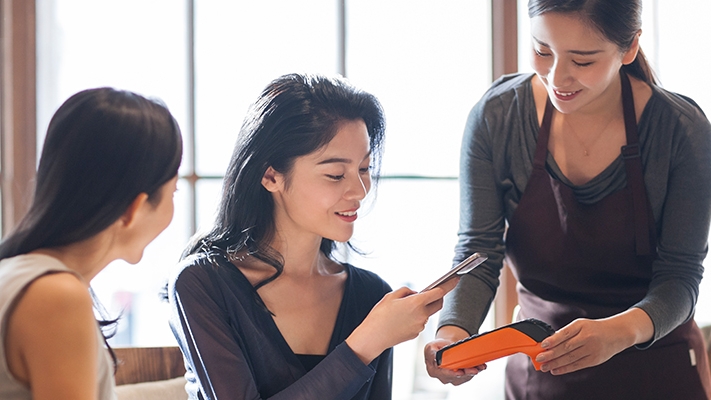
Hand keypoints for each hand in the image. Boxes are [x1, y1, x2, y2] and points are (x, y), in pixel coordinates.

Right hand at [346, 278, 458, 363]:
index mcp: (417, 303)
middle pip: (438, 303)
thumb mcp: (391, 296)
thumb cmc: (380, 315)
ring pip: (427, 313)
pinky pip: (419, 322)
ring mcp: (420, 326)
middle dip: (438, 297)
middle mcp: (422, 315)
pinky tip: (401, 318)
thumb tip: (415, 294)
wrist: (373, 337)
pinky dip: (415, 318)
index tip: (455, 279)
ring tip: (403, 309)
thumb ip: (406, 291)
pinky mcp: (416, 334)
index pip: (439, 292)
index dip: (449, 285)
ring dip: (422, 308)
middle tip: (431, 292)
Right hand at [424, 326, 485, 384]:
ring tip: (480, 366)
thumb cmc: (436, 347)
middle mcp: (443, 377)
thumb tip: (435, 359)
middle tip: (474, 370)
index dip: (452, 374)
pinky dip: (476, 370)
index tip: (460, 372)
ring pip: (465, 377)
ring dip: (473, 371)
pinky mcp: (461, 377)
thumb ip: (431, 354)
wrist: (444, 347)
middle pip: (456, 377)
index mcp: (434, 371)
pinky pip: (469, 375)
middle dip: (466, 373)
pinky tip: (480, 366)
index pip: (443, 374)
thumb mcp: (430, 347)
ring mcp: (452, 378)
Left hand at [535, 309, 653, 374]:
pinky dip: (565, 369)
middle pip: (566, 347)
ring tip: (545, 366)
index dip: (553, 340)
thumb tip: (549, 342)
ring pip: (571, 358)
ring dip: (556, 363)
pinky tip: (556, 370)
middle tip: (539, 358)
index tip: (543, 344)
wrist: (617, 334)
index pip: (565, 333)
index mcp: (581, 326)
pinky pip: (577, 365)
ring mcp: (592, 349)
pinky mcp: (595, 360)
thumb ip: (566, 332)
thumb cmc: (595, 328)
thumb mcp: (581, 325)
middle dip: (551, 354)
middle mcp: (587, 337)